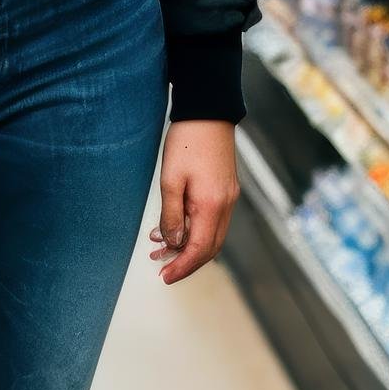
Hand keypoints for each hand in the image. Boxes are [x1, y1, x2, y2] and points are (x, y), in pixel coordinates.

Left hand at [148, 120, 239, 285]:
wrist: (209, 112)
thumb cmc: (187, 142)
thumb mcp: (170, 180)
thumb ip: (171, 215)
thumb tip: (172, 242)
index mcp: (212, 206)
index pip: (200, 250)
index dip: (182, 267)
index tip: (165, 277)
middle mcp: (226, 205)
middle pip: (210, 249)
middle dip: (186, 263)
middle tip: (162, 270)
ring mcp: (228, 198)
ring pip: (212, 236)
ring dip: (189, 247)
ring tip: (160, 248)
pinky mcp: (225, 189)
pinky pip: (213, 221)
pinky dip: (195, 231)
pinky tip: (176, 227)